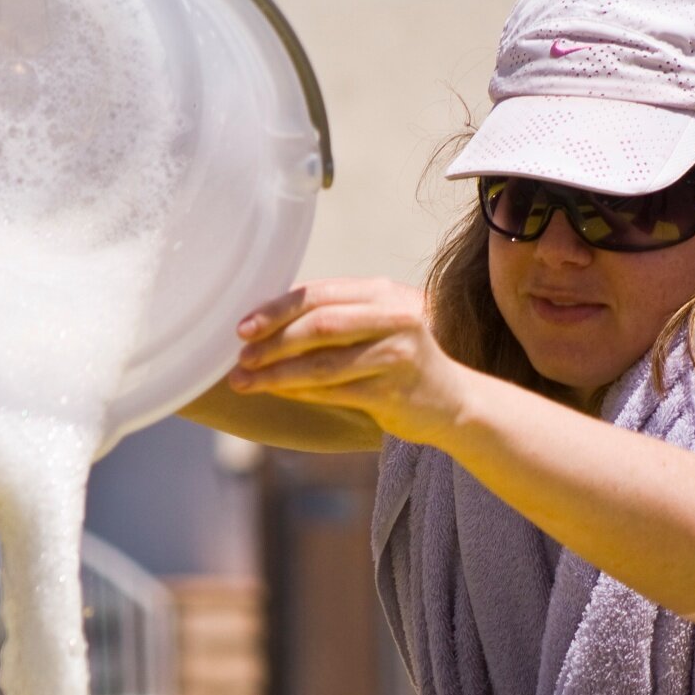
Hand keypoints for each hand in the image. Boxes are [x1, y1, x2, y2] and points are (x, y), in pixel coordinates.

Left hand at [228, 279, 473, 446]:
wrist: (453, 401)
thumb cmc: (401, 361)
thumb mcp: (375, 325)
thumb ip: (335, 315)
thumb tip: (265, 319)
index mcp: (382, 293)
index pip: (318, 294)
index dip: (275, 309)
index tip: (241, 327)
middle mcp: (393, 318)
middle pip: (319, 325)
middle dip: (272, 342)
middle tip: (240, 357)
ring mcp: (396, 355)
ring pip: (322, 363)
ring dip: (277, 374)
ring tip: (246, 380)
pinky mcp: (393, 392)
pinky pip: (335, 392)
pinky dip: (301, 393)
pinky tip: (279, 393)